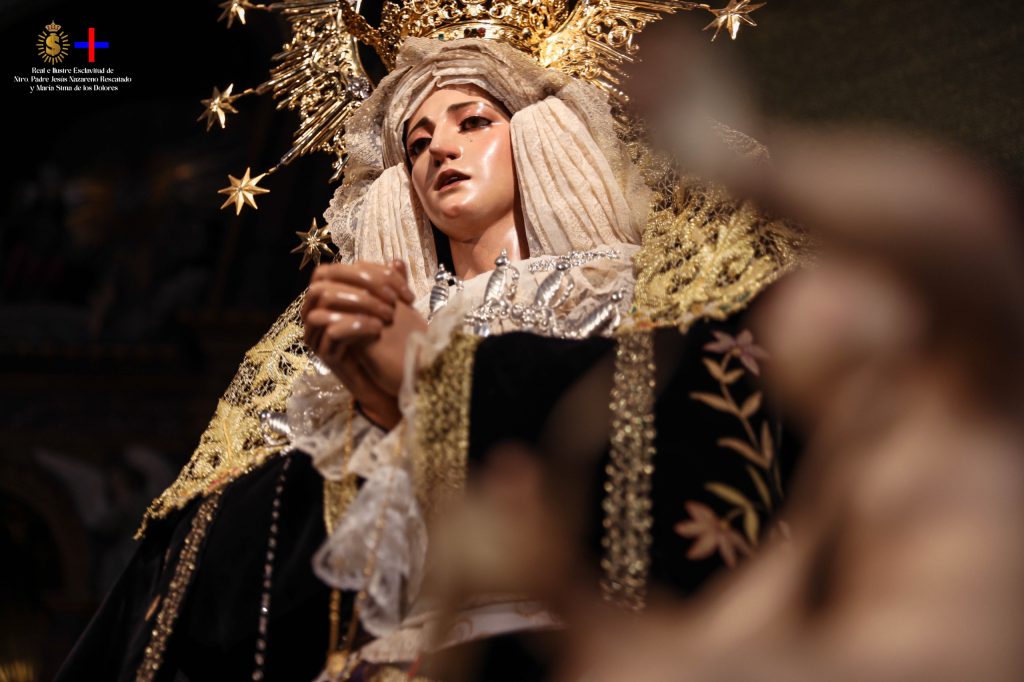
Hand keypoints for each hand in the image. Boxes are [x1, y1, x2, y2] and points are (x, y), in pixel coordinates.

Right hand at [301, 260, 415, 427]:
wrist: (385, 376)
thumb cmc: (384, 339)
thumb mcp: (389, 307)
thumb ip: (392, 285)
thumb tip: (397, 261)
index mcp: (327, 298)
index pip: (332, 271)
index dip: (363, 272)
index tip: (394, 285)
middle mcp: (315, 314)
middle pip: (320, 287)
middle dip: (358, 289)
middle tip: (390, 301)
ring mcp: (317, 335)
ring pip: (320, 310)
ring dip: (356, 308)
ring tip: (386, 316)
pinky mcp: (325, 354)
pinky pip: (331, 334)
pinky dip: (355, 327)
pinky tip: (378, 329)